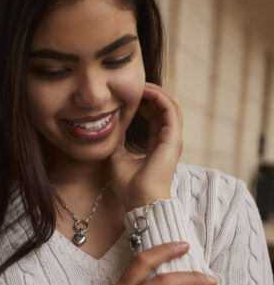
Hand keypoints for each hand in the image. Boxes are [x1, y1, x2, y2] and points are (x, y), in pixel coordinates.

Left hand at [110, 82, 182, 210]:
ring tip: (141, 84)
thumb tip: (111, 129)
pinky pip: (170, 110)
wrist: (139, 200)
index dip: (146, 103)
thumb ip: (118, 143)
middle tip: (135, 84)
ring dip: (157, 92)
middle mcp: (168, 140)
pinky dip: (159, 98)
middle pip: (164, 108)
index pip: (156, 117)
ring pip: (171, 106)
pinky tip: (145, 91)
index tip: (131, 94)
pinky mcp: (173, 139)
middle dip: (151, 94)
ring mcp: (173, 139)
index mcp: (157, 145)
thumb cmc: (130, 185)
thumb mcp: (119, 157)